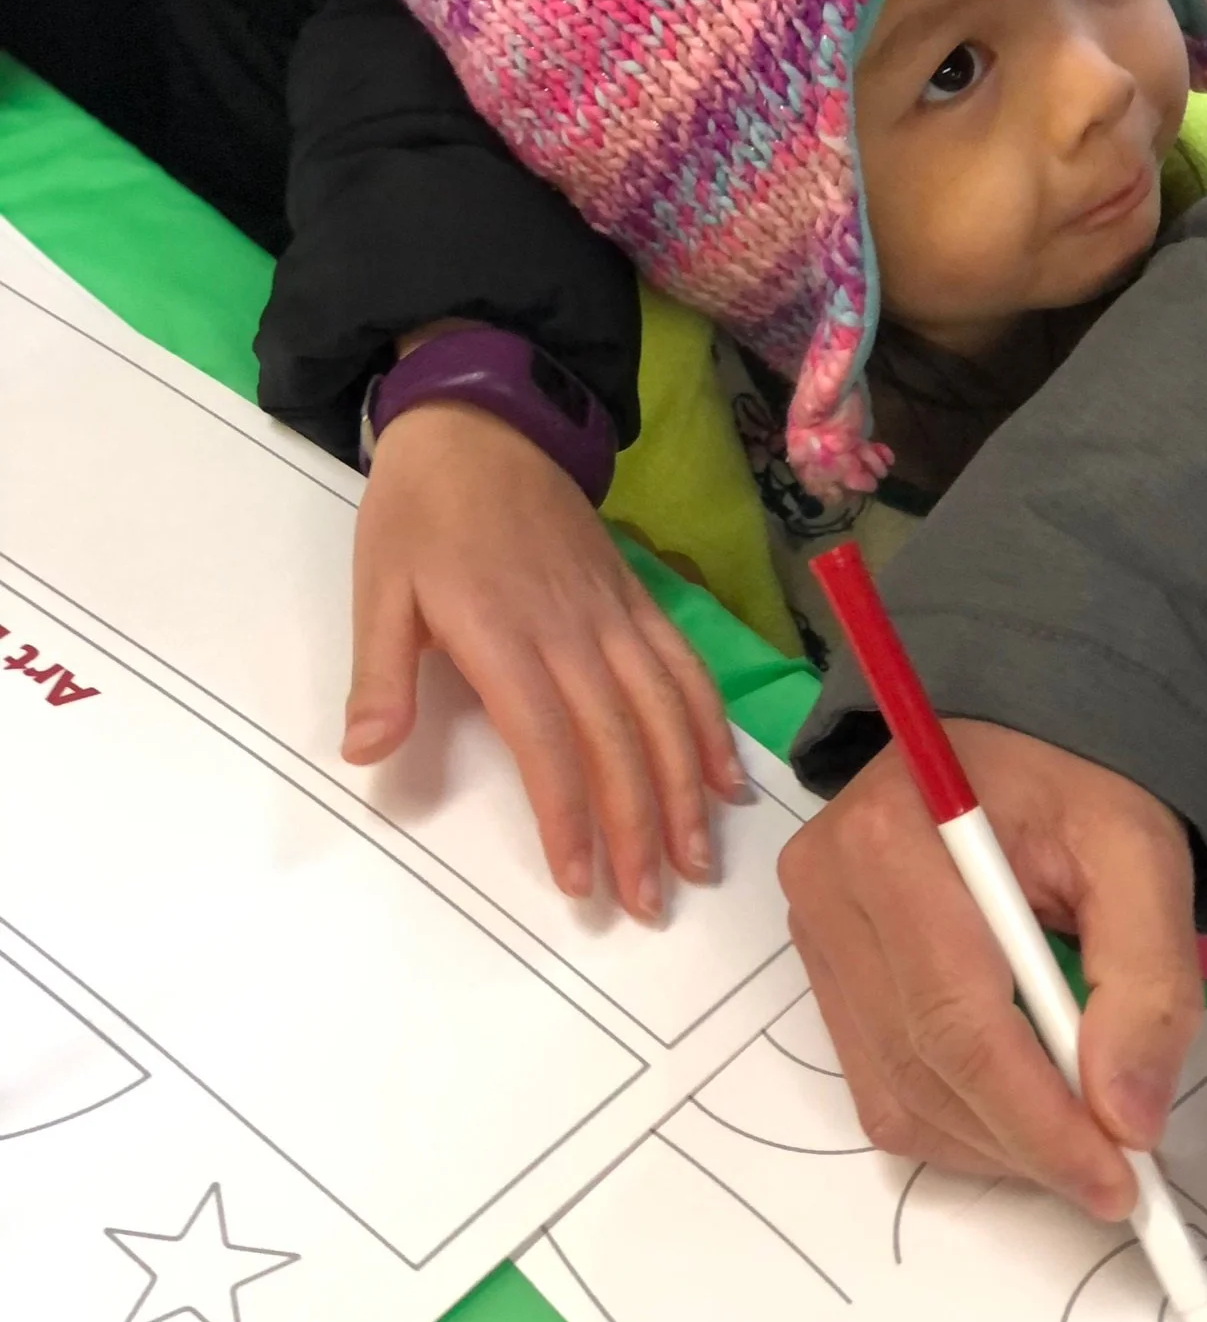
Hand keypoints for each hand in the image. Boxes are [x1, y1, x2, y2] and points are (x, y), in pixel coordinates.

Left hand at [346, 399, 747, 919]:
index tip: (581, 881)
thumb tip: (365, 755)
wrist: (484, 417)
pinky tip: (726, 778)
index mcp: (502, 631)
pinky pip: (684, 666)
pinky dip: (709, 724)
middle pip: (618, 738)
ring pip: (663, 710)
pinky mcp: (634, 597)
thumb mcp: (379, 584)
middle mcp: (571, 628)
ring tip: (699, 861)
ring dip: (684, 790)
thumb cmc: (421, 508)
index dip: (570, 814)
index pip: (547, 740)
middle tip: (652, 904)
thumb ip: (381, 672)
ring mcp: (612, 611)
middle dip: (638, 827)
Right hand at [778, 721, 1203, 1216]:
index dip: (1037, 1118)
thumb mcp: (1140, 855)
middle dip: (1026, 1139)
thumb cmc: (1075, 783)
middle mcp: (827, 885)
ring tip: (1075, 1130)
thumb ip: (1147, 980)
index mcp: (893, 837)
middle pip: (923, 1065)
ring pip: (896, 1094)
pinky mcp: (821, 968)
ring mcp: (812, 930)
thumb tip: (1127, 1117)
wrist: (1016, 740)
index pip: (956, 1017)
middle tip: (1118, 1173)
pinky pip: (880, 1083)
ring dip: (992, 1140)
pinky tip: (1019, 1101)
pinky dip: (957, 1119)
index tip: (1119, 1179)